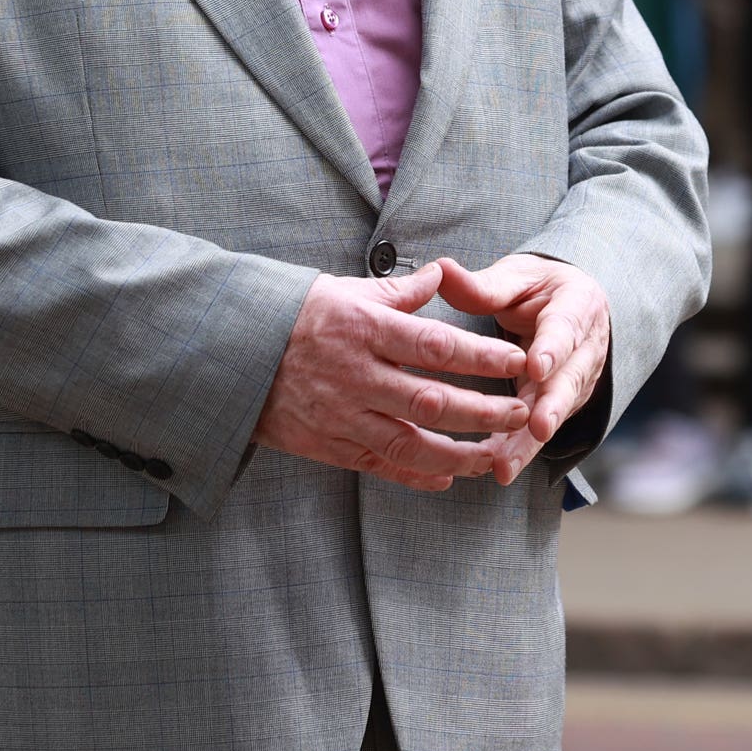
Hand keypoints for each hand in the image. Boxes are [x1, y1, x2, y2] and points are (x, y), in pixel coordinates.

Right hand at [251, 260, 532, 490]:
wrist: (229, 352)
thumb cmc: (294, 315)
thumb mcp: (343, 290)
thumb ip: (398, 290)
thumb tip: (443, 273)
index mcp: (365, 328)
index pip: (436, 346)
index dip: (480, 358)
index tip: (516, 363)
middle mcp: (356, 374)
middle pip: (432, 400)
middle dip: (483, 411)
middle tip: (522, 412)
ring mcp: (341, 413)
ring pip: (411, 442)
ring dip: (459, 453)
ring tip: (494, 454)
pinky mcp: (327, 443)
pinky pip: (379, 464)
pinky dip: (416, 474)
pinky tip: (447, 477)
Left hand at [432, 253, 612, 488]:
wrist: (571, 308)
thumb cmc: (539, 290)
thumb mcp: (516, 277)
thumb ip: (482, 284)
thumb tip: (441, 269)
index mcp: (577, 306)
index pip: (565, 328)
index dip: (552, 349)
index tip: (534, 367)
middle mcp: (584, 348)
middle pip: (568, 380)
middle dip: (552, 407)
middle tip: (537, 427)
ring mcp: (576, 381)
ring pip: (555, 414)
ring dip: (531, 442)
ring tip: (506, 465)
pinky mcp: (561, 405)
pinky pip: (541, 430)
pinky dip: (521, 450)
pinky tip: (497, 468)